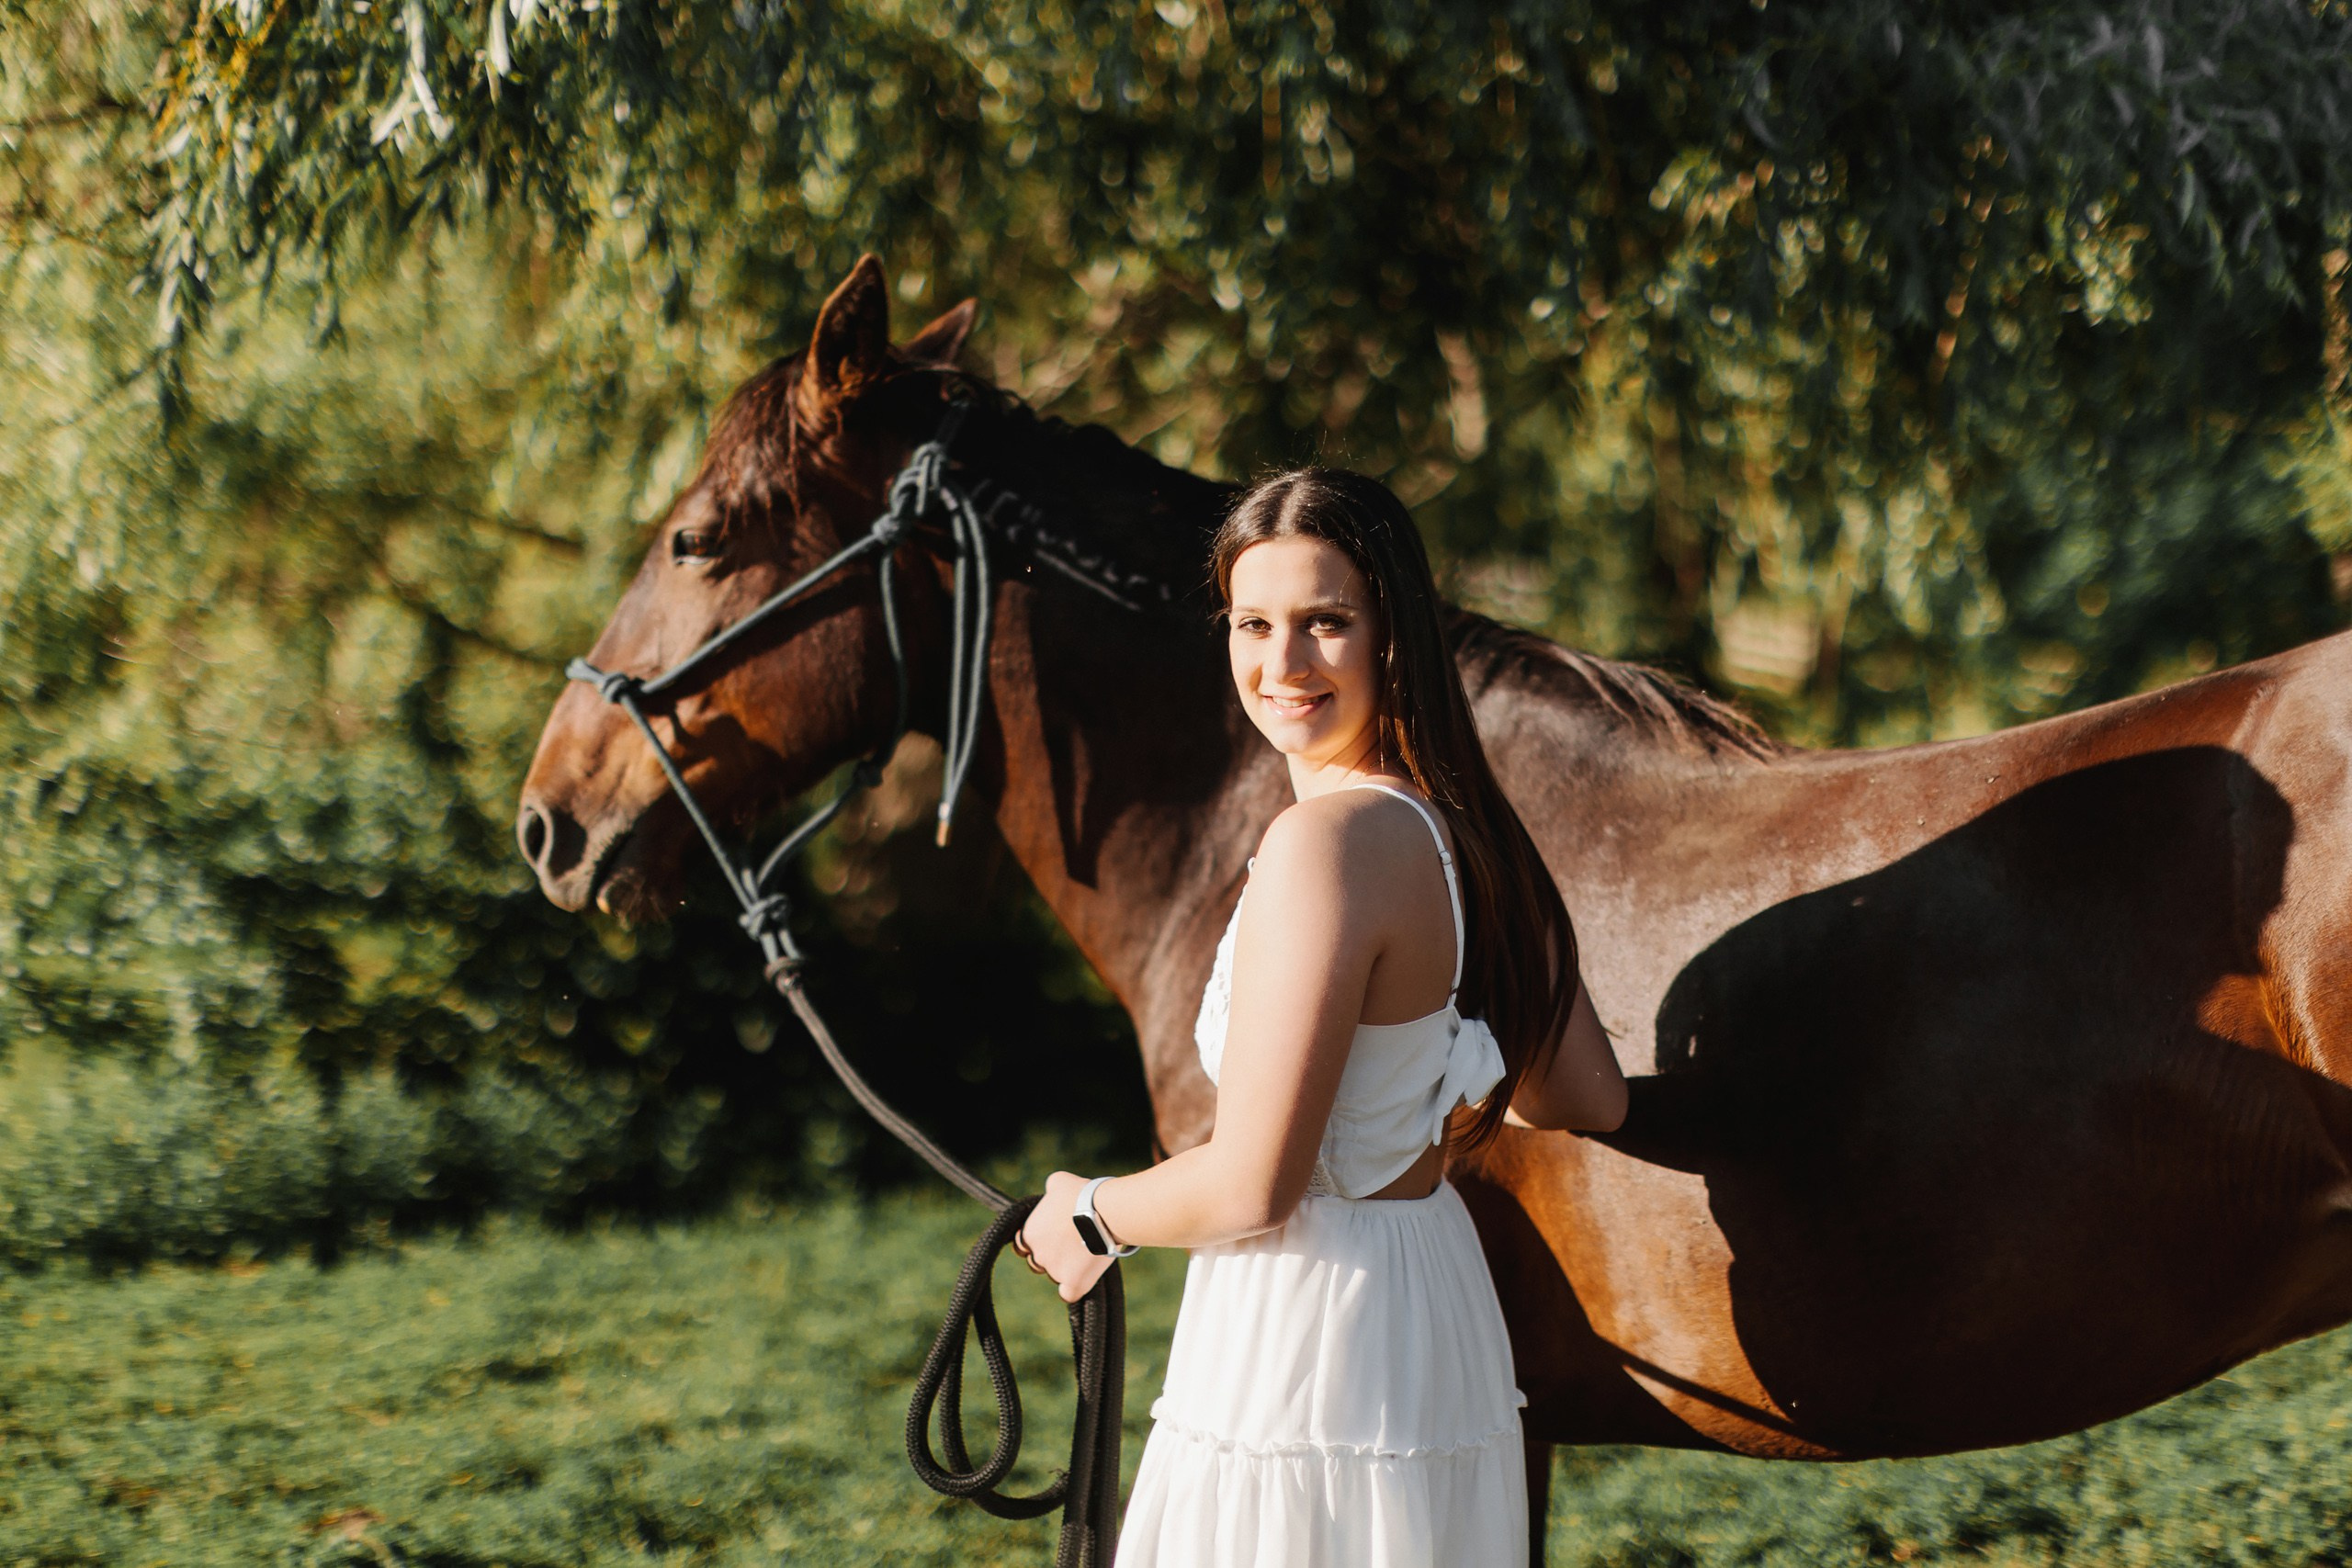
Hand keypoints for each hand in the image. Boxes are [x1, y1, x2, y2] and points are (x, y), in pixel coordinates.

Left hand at [1020, 1170, 1115, 1304]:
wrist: (1104, 1212)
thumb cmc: (1082, 1193)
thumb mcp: (1060, 1182)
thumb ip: (1050, 1191)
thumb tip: (1051, 1191)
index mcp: (1031, 1233)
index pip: (1023, 1244)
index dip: (1037, 1242)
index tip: (1054, 1236)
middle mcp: (1038, 1254)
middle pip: (1037, 1263)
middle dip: (1050, 1256)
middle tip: (1071, 1245)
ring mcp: (1055, 1271)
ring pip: (1056, 1277)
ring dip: (1066, 1270)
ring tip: (1086, 1255)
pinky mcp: (1073, 1284)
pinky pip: (1069, 1294)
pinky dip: (1075, 1288)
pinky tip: (1084, 1278)